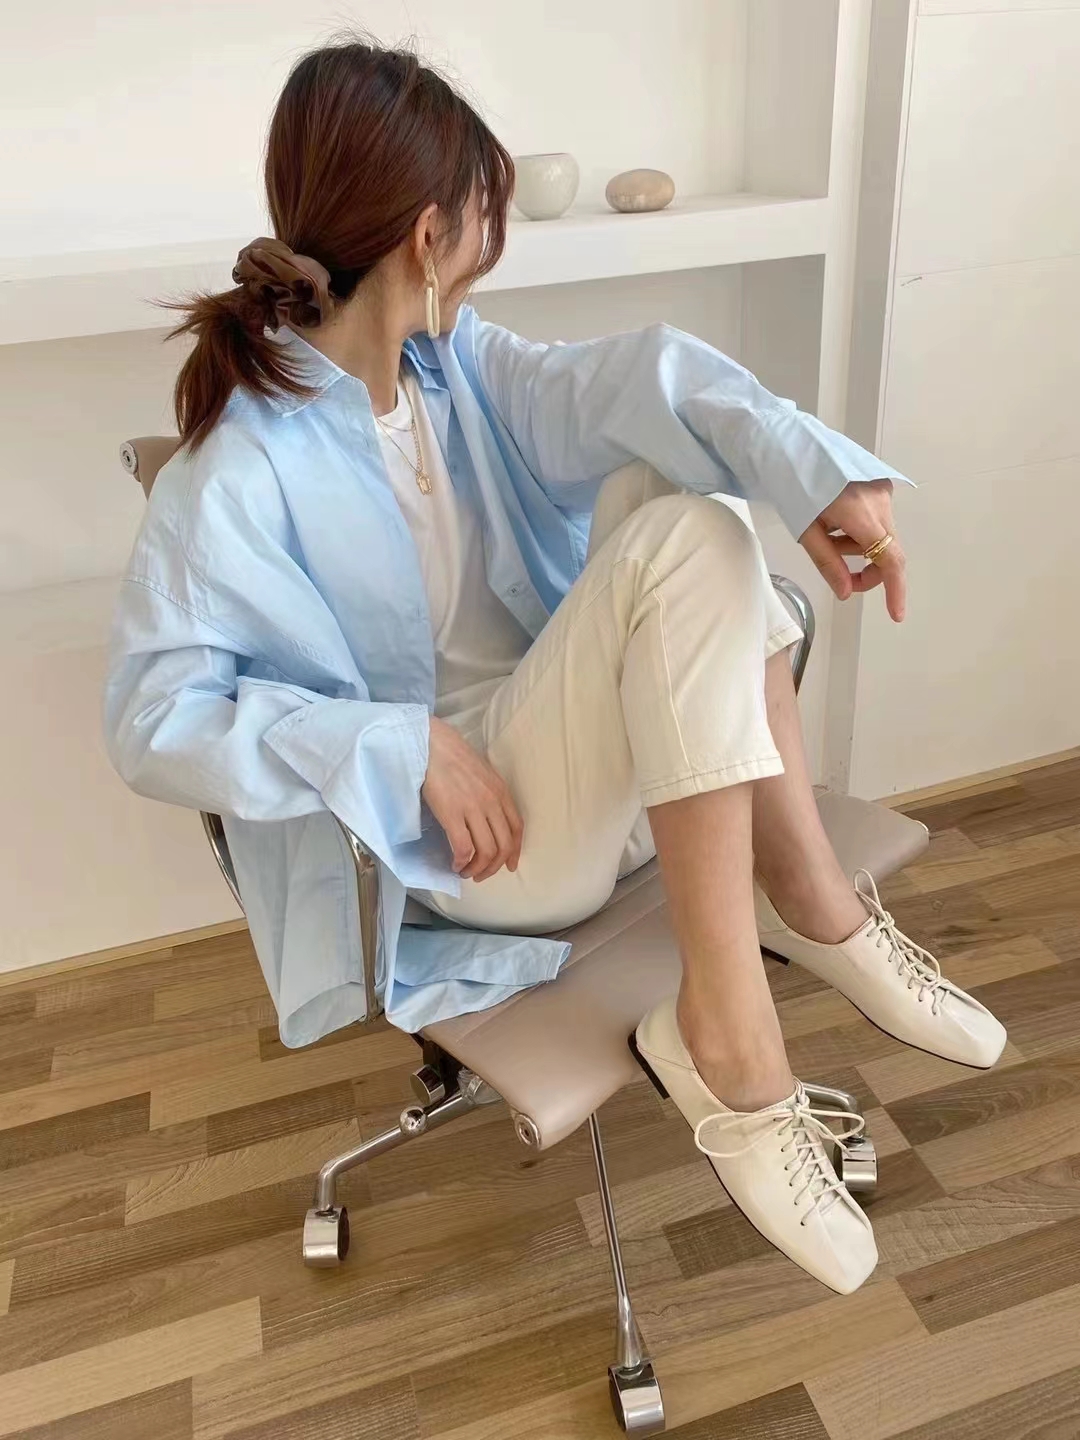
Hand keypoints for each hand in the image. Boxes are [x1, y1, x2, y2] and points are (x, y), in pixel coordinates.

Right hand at [421, 716, 523, 880]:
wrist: (431, 745)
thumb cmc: (452, 757)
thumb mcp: (482, 774)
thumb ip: (490, 795)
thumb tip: (487, 819)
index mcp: (501, 792)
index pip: (517, 829)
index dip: (514, 852)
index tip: (508, 866)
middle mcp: (492, 802)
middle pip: (503, 846)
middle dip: (493, 867)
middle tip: (480, 874)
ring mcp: (474, 809)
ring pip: (486, 852)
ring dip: (477, 869)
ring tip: (465, 872)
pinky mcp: (452, 814)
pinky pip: (464, 849)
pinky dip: (461, 862)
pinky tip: (454, 864)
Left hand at [799, 479, 906, 621]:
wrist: (793, 445)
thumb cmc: (794, 486)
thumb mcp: (806, 531)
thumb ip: (829, 563)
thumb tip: (846, 593)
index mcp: (861, 514)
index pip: (889, 559)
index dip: (894, 589)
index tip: (895, 613)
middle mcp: (880, 502)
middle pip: (887, 550)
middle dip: (867, 569)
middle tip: (841, 578)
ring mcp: (883, 490)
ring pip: (880, 534)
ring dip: (858, 546)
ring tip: (826, 534)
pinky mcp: (880, 482)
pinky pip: (876, 517)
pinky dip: (859, 529)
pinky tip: (835, 518)